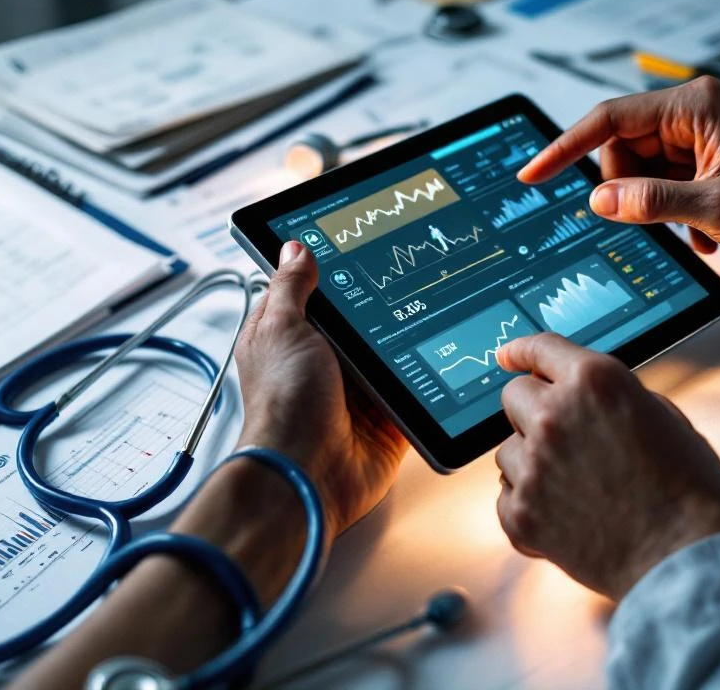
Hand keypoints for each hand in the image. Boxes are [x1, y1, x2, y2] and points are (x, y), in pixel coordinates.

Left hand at [234, 241, 407, 538]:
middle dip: (378, 306)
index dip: (330, 271)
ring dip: (402, 342)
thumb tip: (295, 248)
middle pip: (357, 320)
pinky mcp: (385, 417)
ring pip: (387, 352)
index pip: (310, 292)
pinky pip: (410, 390)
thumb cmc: (284, 406)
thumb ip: (292, 288)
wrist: (309, 474)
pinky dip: (423, 379)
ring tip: (430, 308)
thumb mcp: (283, 329)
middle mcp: (321, 362)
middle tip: (406, 274)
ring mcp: (355, 390)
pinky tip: (436, 358)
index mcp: (289, 336)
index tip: (358, 246)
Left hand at [494, 333, 719, 600]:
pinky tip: (566, 516)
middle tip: (563, 438)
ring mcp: (533, 466)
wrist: (687, 559)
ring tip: (577, 488)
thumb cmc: (691, 492)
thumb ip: (615, 399)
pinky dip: (529, 505)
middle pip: (514, 396)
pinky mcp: (521, 513)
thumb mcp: (666, 418)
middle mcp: (555, 416)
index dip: (521, 351)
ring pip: (507, 450)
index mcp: (595, 382)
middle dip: (533, 411)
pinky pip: (505, 496)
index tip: (508, 356)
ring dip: (532, 462)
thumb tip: (588, 400)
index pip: (541, 348)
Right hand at [519, 76, 719, 267]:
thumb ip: (652, 202)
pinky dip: (670, 217)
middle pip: (620, 151)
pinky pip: (657, 191)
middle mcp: (690, 118)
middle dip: (626, 191)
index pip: (610, 120)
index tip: (534, 173)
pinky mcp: (700, 167)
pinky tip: (704, 231)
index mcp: (692, 108)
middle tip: (654, 218)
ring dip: (653, 210)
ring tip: (692, 227)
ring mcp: (694, 143)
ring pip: (636, 176)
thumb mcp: (717, 207)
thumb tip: (600, 200)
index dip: (565, 147)